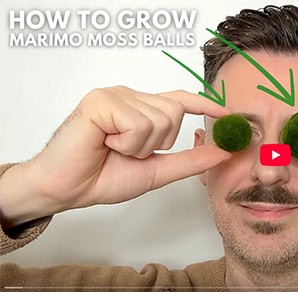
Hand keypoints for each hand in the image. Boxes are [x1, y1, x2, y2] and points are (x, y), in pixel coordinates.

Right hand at [0, 86, 230, 226]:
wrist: (68, 190)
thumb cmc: (104, 177)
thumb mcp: (157, 170)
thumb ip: (189, 160)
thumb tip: (223, 152)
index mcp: (141, 108)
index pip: (180, 99)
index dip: (205, 104)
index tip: (229, 113)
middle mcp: (129, 96)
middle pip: (174, 112)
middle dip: (158, 143)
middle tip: (129, 152)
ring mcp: (115, 95)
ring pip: (159, 118)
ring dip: (141, 146)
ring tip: (114, 149)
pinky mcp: (101, 101)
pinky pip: (138, 123)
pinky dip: (128, 143)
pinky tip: (106, 144)